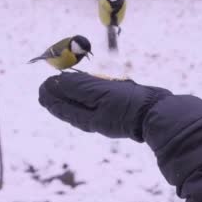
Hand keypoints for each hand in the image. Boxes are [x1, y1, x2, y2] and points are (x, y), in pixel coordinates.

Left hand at [38, 73, 171, 141]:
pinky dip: (87, 98)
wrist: (159, 115)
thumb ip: (78, 86)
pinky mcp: (119, 111)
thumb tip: (57, 81)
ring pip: (82, 108)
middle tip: (45, 89)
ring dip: (71, 98)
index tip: (42, 86)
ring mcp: (106, 117)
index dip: (51, 96)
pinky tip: (91, 95)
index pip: (62, 107)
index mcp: (87, 118)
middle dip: (57, 98)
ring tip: (63, 91)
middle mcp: (94, 120)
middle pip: (70, 108)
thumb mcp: (101, 93)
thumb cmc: (129, 105)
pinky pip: (96, 105)